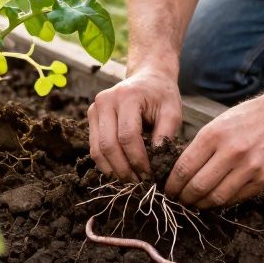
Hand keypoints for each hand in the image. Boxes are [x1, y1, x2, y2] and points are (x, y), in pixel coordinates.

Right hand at [88, 67, 182, 182]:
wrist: (148, 77)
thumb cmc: (162, 95)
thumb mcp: (172, 111)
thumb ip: (165, 135)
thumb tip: (156, 164)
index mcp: (127, 96)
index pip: (128, 136)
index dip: (138, 160)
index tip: (150, 176)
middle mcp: (105, 100)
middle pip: (109, 145)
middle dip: (124, 170)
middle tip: (140, 184)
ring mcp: (94, 108)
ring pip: (97, 150)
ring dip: (114, 171)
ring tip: (131, 181)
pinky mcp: (91, 117)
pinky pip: (94, 148)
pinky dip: (107, 164)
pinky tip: (122, 171)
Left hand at [165, 94, 263, 208]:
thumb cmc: (246, 118)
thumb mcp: (218, 124)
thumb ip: (200, 147)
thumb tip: (181, 173)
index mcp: (214, 135)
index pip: (184, 168)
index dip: (172, 184)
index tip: (168, 191)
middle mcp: (231, 151)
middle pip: (198, 186)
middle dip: (184, 198)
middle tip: (179, 201)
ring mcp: (249, 167)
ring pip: (217, 197)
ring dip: (202, 204)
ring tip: (196, 203)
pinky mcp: (263, 179)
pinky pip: (236, 198)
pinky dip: (223, 202)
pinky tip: (216, 199)